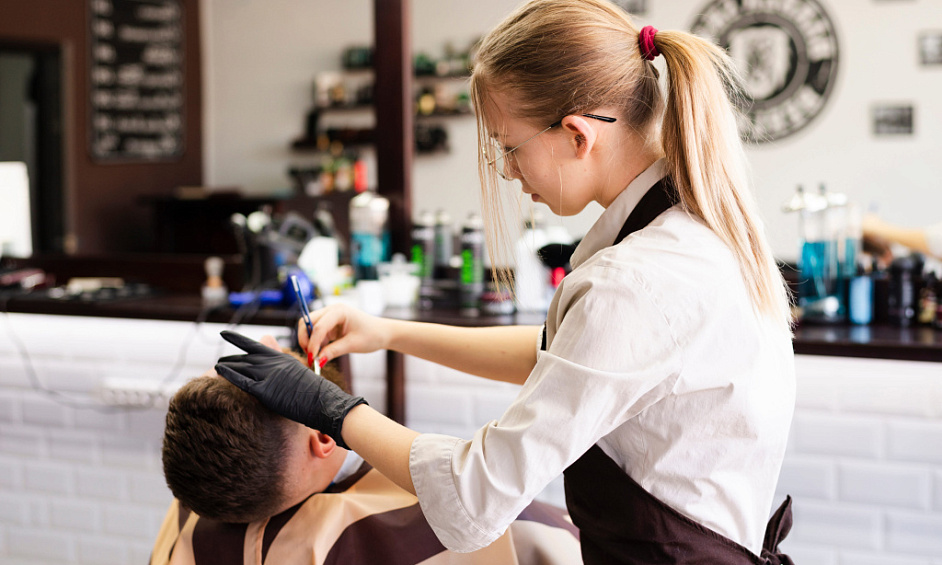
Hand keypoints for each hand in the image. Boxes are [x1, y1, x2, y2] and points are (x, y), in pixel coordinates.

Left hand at [215, 331, 366, 448]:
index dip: (237, 339)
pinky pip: (242, 380)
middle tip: (220, 360)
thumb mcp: (298, 373)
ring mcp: (268, 375)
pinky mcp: (265, 390)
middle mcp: (273, 363)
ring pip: (241, 367)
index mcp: (281, 358)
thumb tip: (277, 363)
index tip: (225, 334)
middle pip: (245, 358)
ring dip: (227, 365)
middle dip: (231, 358)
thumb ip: (283, 366)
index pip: (254, 346)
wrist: (323, 401)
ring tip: (215, 366)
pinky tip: (218, 370)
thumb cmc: (315, 392)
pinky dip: (229, 374)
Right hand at [298, 303, 390, 364]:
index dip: (313, 343)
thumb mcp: (353, 345)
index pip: (319, 326)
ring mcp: (330, 316)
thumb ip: (333, 351)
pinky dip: (316, 342)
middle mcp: (332, 310)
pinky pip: (316, 332)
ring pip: (309, 327)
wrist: (383, 333)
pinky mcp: (330, 324)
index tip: (311, 358)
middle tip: (310, 357)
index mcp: (339, 311)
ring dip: (309, 341)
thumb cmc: (372, 335)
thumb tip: (317, 360)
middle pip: (308, 322)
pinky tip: (322, 352)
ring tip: (316, 356)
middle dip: (306, 339)